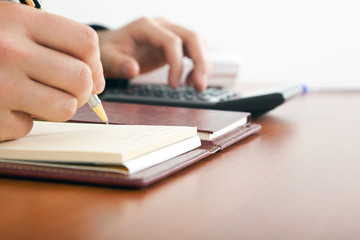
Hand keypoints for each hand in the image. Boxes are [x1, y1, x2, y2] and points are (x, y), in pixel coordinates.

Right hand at [0, 2, 104, 140]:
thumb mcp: (8, 23)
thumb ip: (51, 43)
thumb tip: (96, 81)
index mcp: (17, 19)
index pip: (85, 42)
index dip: (95, 62)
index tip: (91, 73)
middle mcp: (9, 51)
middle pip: (81, 79)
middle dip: (82, 90)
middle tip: (68, 90)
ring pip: (65, 108)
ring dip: (56, 108)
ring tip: (36, 98)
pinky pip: (28, 127)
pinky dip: (20, 121)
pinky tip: (1, 106)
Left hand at [97, 17, 210, 90]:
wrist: (111, 47)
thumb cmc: (109, 51)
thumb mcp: (107, 58)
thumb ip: (118, 64)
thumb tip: (133, 70)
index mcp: (146, 26)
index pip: (172, 41)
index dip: (178, 64)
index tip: (174, 85)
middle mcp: (162, 25)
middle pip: (192, 37)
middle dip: (201, 62)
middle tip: (200, 86)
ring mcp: (170, 32)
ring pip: (198, 42)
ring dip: (203, 64)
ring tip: (197, 86)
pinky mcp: (175, 42)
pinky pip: (194, 49)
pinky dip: (197, 65)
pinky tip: (190, 81)